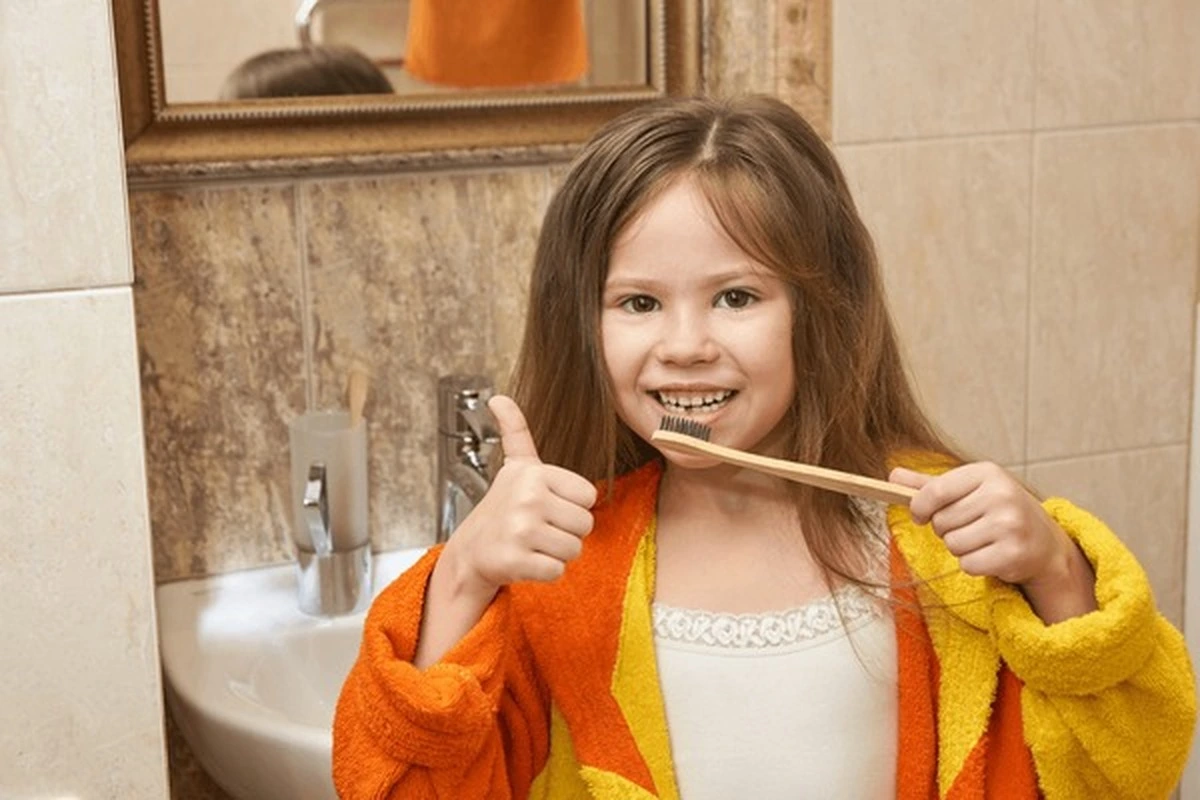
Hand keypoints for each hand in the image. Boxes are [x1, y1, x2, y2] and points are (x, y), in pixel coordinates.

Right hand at [441, 395, 596, 598]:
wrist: (471, 551)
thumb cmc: (503, 508)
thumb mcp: (516, 466)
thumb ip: (516, 431)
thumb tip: (498, 398)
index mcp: (533, 473)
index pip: (589, 496)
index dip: (572, 506)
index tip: (546, 506)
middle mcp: (527, 498)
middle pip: (585, 525)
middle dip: (566, 532)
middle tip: (538, 529)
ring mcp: (520, 530)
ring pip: (574, 550)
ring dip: (556, 553)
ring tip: (532, 544)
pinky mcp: (515, 560)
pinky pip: (557, 571)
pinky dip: (545, 572)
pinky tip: (525, 560)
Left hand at [890, 462, 1095, 621]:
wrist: (1044, 542)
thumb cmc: (998, 512)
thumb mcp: (968, 490)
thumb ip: (929, 485)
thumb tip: (892, 474)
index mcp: (987, 473)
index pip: (934, 491)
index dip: (919, 507)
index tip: (920, 515)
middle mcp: (1001, 494)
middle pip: (941, 521)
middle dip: (947, 529)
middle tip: (971, 527)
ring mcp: (1010, 524)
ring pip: (953, 544)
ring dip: (960, 548)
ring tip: (983, 540)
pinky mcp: (1014, 553)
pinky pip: (968, 565)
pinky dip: (974, 565)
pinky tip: (992, 555)